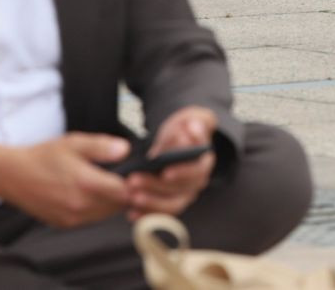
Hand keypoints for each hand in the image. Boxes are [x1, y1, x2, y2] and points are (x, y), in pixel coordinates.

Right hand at [0, 133, 130, 228]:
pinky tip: (92, 194)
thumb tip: (125, 150)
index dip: (134, 182)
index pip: (125, 191)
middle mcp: (80, 205)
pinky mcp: (64, 224)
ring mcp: (72, 218)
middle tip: (125, 177)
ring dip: (112, 202)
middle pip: (118, 205)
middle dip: (125, 192)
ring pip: (106, 214)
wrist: (12, 175)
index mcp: (86, 183)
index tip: (135, 173)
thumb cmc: (43, 156)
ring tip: (109, 184)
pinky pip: (91, 219)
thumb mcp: (74, 143)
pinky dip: (97, 209)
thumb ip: (102, 147)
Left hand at [125, 106, 217, 220]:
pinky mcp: (169, 203)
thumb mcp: (191, 119)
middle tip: (133, 180)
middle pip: (179, 191)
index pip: (196, 172)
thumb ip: (195, 122)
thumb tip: (193, 128)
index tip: (165, 172)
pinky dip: (146, 215)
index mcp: (203, 163)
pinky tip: (131, 213)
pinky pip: (160, 214)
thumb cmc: (183, 129)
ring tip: (131, 197)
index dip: (181, 173)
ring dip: (151, 203)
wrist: (177, 140)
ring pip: (170, 206)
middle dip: (155, 187)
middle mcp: (196, 183)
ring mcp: (183, 196)